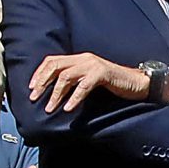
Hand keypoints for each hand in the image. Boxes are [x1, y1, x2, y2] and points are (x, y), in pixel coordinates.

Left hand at [28, 52, 147, 112]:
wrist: (137, 83)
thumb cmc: (113, 84)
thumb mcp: (89, 80)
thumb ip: (74, 82)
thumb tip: (55, 94)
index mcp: (79, 59)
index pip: (52, 61)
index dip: (39, 73)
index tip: (31, 88)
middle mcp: (84, 58)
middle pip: (55, 66)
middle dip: (42, 82)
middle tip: (34, 98)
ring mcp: (93, 65)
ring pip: (66, 77)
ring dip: (55, 94)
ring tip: (49, 108)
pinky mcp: (102, 74)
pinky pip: (83, 86)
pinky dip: (74, 98)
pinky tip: (68, 109)